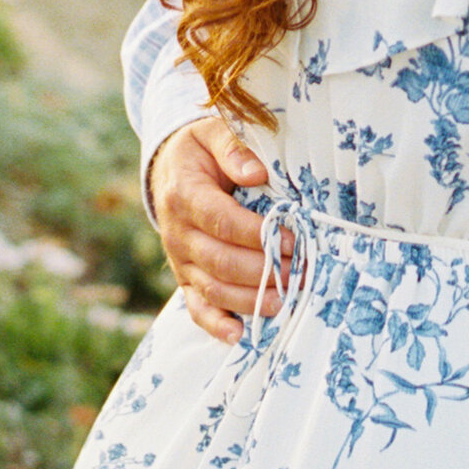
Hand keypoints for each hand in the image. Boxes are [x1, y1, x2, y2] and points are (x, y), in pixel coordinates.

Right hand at [148, 112, 269, 344]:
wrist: (168, 169)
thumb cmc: (200, 151)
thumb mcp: (212, 133)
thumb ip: (233, 148)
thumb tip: (257, 174)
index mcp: (184, 194)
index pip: (222, 221)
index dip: (256, 234)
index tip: (290, 238)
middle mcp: (178, 233)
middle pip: (220, 261)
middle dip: (262, 270)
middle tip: (300, 272)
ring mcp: (180, 260)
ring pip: (213, 288)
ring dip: (250, 299)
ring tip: (284, 301)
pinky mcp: (184, 277)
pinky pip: (196, 306)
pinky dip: (215, 324)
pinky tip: (238, 335)